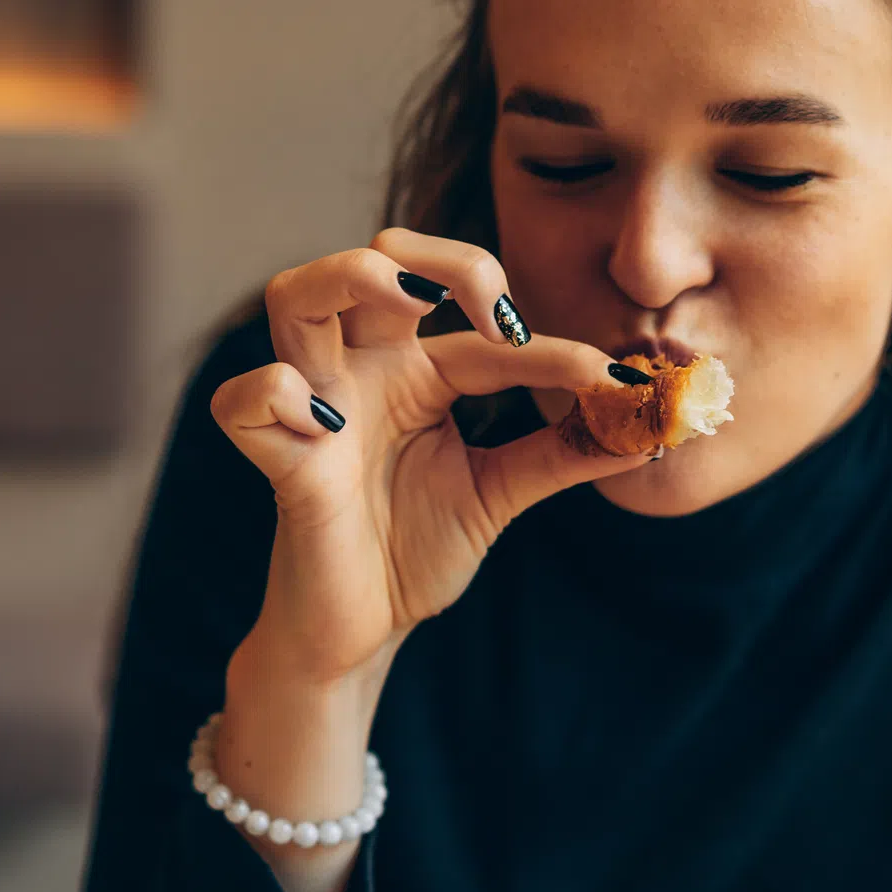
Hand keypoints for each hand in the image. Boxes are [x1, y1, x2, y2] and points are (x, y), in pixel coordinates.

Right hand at [210, 227, 648, 685]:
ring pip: (294, 295)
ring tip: (410, 305)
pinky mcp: (278, 460)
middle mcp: (361, 371)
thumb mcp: (502, 493)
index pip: (480, 330)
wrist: (361, 632)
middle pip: (370, 261)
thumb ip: (565, 453)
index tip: (614, 381)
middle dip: (435, 259)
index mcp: (414, 371)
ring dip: (348, 278)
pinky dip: (276, 395)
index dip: (549, 347)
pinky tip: (326, 427)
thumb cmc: (414, 550)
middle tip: (495, 309)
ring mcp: (313, 407)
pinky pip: (242, 400)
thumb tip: (649, 424)